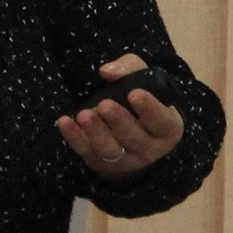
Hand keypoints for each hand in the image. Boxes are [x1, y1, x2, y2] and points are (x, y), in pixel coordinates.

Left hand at [56, 54, 185, 183]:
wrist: (131, 136)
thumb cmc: (141, 104)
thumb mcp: (144, 81)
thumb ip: (130, 69)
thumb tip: (107, 71)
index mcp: (167, 128)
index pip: (161, 121)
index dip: (150, 109)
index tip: (134, 93)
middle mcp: (150, 148)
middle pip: (134, 137)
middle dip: (118, 120)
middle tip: (104, 104)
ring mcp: (125, 159)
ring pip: (111, 149)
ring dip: (96, 132)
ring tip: (84, 114)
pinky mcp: (101, 162)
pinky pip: (86, 151)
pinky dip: (74, 138)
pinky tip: (65, 122)